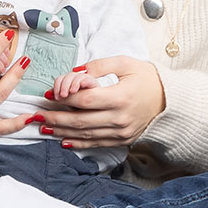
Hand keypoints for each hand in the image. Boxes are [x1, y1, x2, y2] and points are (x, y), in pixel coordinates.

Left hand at [40, 56, 163, 148]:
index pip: (85, 100)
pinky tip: (63, 141)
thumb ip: (100, 65)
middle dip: (55, 118)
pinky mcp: (122, 139)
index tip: (49, 95)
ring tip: (44, 128)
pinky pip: (96, 143)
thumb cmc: (148, 79)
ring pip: (85, 134)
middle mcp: (120, 118)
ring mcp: (121, 132)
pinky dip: (78, 143)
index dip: (64, 98)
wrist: (170, 100)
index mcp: (121, 97)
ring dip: (62, 132)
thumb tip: (76, 73)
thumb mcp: (126, 63)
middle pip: (80, 121)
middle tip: (36, 116)